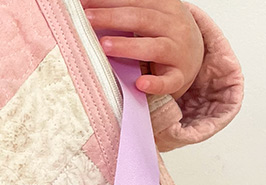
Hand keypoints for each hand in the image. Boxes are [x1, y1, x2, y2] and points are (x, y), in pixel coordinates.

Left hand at [82, 0, 204, 98]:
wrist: (195, 55)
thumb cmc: (163, 34)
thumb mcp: (151, 15)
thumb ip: (128, 10)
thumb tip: (89, 5)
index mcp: (165, 6)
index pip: (135, 0)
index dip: (108, 1)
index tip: (83, 3)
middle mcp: (174, 25)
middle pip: (142, 18)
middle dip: (112, 17)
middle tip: (87, 19)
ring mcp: (178, 51)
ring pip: (154, 47)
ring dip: (128, 46)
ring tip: (104, 46)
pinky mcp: (179, 76)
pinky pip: (168, 81)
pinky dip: (155, 84)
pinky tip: (140, 84)